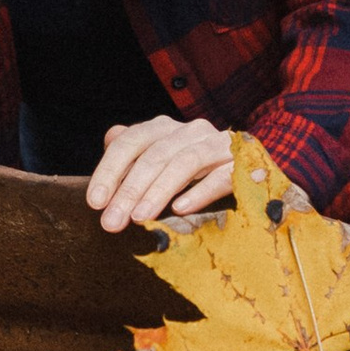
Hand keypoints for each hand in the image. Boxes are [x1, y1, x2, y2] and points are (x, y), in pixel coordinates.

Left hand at [87, 113, 238, 233]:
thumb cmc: (198, 171)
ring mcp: (218, 144)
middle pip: (154, 155)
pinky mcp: (244, 163)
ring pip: (184, 162)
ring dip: (158, 191)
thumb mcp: (162, 159)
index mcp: (165, 128)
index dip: (109, 170)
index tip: (95, 202)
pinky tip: (180, 209)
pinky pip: (221, 175)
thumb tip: (110, 139)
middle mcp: (191, 130)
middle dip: (129, 190)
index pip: (130, 141)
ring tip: (140, 217)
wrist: (254, 168)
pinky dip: (199, 191)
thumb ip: (136, 151)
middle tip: (112, 222)